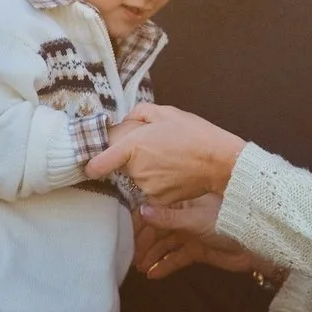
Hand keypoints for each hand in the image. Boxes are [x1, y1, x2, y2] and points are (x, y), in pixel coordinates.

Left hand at [86, 102, 246, 204]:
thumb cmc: (194, 134)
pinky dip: (160, 181)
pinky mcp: (159, 199)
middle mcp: (136, 169)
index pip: (98, 163)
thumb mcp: (167, 112)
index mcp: (133, 146)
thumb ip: (140, 113)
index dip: (92, 164)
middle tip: (156, 147)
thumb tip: (128, 121)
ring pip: (139, 177)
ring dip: (148, 169)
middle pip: (124, 165)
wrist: (220, 161)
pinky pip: (152, 189)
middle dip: (133, 157)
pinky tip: (176, 171)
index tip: (91, 164)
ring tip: (171, 158)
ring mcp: (147, 186)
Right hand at [132, 196, 256, 277]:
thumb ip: (168, 218)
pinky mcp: (197, 251)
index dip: (139, 222)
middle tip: (128, 256)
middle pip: (158, 230)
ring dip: (152, 256)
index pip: (155, 211)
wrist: (255, 243)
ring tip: (138, 268)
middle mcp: (184, 217)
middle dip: (143, 243)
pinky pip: (177, 258)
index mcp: (183, 202)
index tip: (123, 232)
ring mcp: (190, 234)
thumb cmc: (227, 222)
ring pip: (165, 245)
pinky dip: (166, 265)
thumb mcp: (195, 219)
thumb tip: (141, 211)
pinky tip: (153, 275)